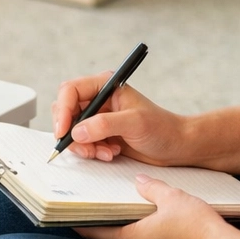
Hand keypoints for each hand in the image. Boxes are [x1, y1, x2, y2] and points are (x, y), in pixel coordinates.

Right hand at [53, 72, 187, 165]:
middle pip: (66, 111)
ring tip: (104, 152)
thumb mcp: (134, 123)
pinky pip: (82, 142)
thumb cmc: (162, 128)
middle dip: (72, 133)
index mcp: (105, 86)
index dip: (62, 110)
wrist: (177, 147)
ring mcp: (98, 117)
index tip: (64, 131)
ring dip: (84, 145)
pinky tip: (110, 153)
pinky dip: (91, 151)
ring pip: (72, 130)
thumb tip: (76, 132)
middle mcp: (98, 99)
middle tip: (85, 148)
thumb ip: (104, 125)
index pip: (70, 91)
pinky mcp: (100, 134)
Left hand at [79, 175, 226, 238]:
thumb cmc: (197, 228)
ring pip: (123, 233)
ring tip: (107, 199)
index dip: (76, 219)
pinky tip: (138, 207)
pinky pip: (140, 233)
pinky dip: (133, 221)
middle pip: (105, 232)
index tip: (62, 209)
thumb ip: (151, 187)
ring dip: (114, 218)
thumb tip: (138, 181)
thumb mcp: (171, 198)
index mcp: (130, 238)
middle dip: (94, 216)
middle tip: (82, 198)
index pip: (93, 231)